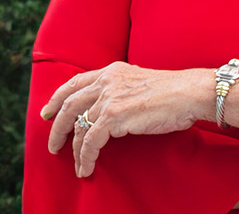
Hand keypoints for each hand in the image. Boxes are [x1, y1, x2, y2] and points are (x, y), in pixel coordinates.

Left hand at [40, 62, 210, 178]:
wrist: (189, 93)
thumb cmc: (172, 92)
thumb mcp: (139, 82)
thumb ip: (121, 89)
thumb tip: (110, 107)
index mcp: (111, 70)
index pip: (75, 82)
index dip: (58, 97)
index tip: (48, 111)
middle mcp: (106, 81)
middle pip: (69, 103)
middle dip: (56, 125)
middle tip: (52, 143)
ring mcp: (109, 97)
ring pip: (77, 125)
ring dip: (72, 148)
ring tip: (74, 163)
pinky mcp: (114, 116)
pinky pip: (90, 141)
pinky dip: (85, 157)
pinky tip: (86, 167)